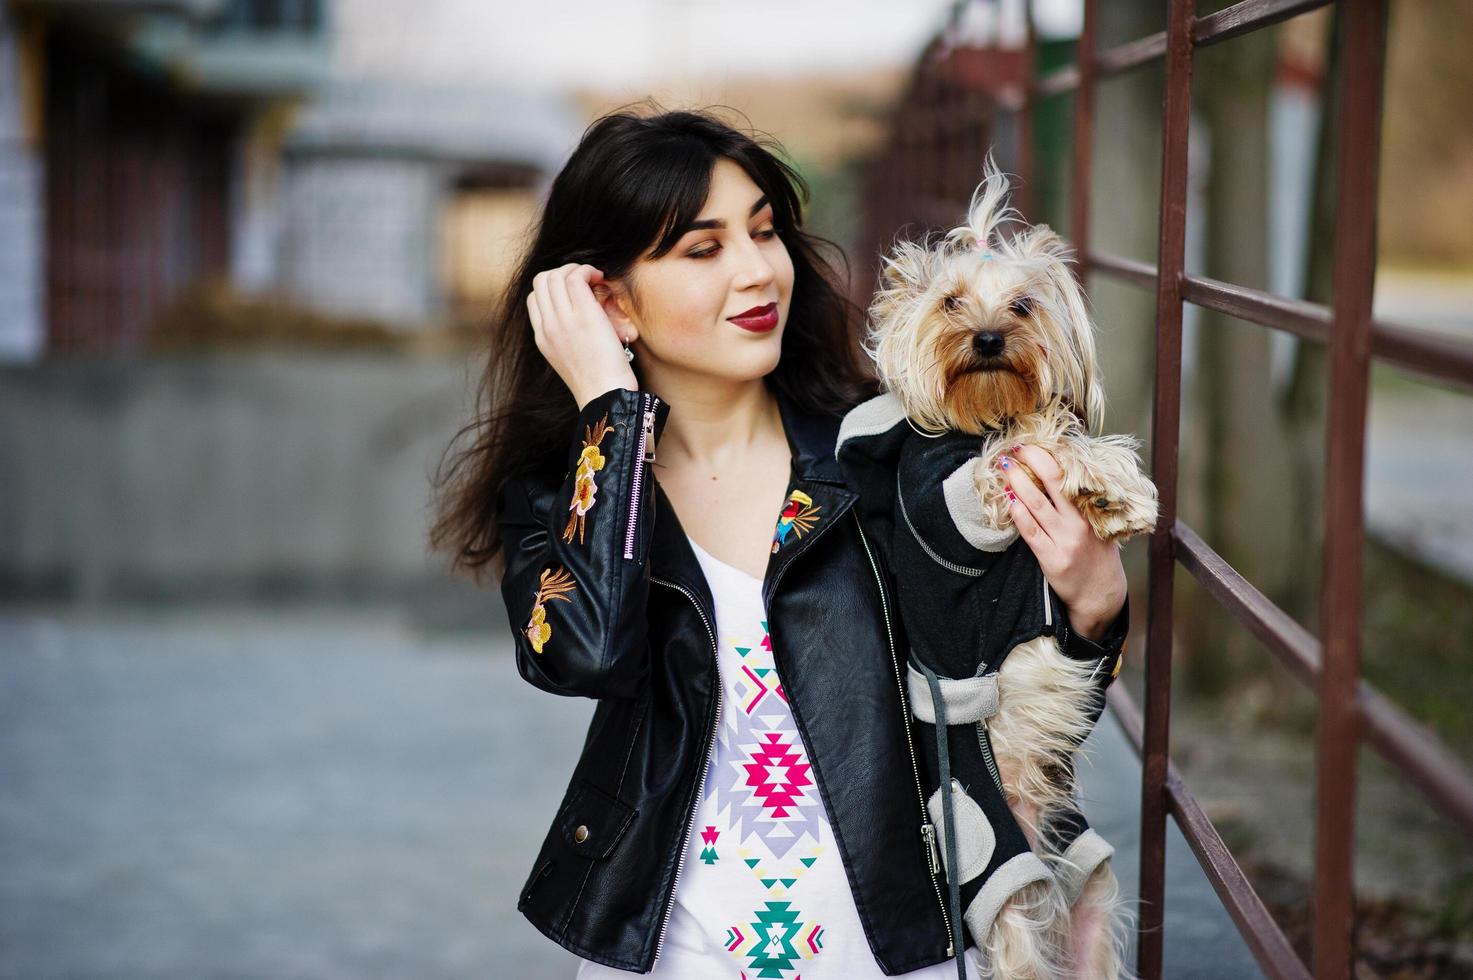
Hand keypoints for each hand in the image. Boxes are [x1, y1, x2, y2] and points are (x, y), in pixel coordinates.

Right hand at [526, 263, 637, 409]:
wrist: (606, 396)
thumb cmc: (598, 382)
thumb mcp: (570, 359)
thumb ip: (565, 337)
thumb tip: (577, 319)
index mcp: (542, 338)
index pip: (534, 298)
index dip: (553, 287)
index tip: (574, 292)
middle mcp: (548, 327)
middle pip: (541, 281)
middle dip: (562, 272)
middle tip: (585, 281)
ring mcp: (563, 321)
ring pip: (556, 275)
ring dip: (577, 269)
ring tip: (595, 278)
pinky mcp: (584, 316)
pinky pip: (576, 277)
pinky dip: (588, 271)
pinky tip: (601, 278)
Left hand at [1000, 444, 1126, 640]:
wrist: (1101, 594)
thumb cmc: (1098, 553)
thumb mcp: (1102, 523)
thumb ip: (1086, 500)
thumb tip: (1064, 469)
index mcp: (1093, 509)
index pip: (1070, 475)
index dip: (1049, 456)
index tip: (1033, 444)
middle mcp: (1080, 523)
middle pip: (1053, 482)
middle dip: (1031, 461)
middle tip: (1015, 448)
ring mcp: (1065, 540)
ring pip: (1037, 504)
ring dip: (1018, 482)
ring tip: (1005, 467)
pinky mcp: (1051, 558)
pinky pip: (1030, 531)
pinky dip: (1018, 513)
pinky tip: (1008, 500)